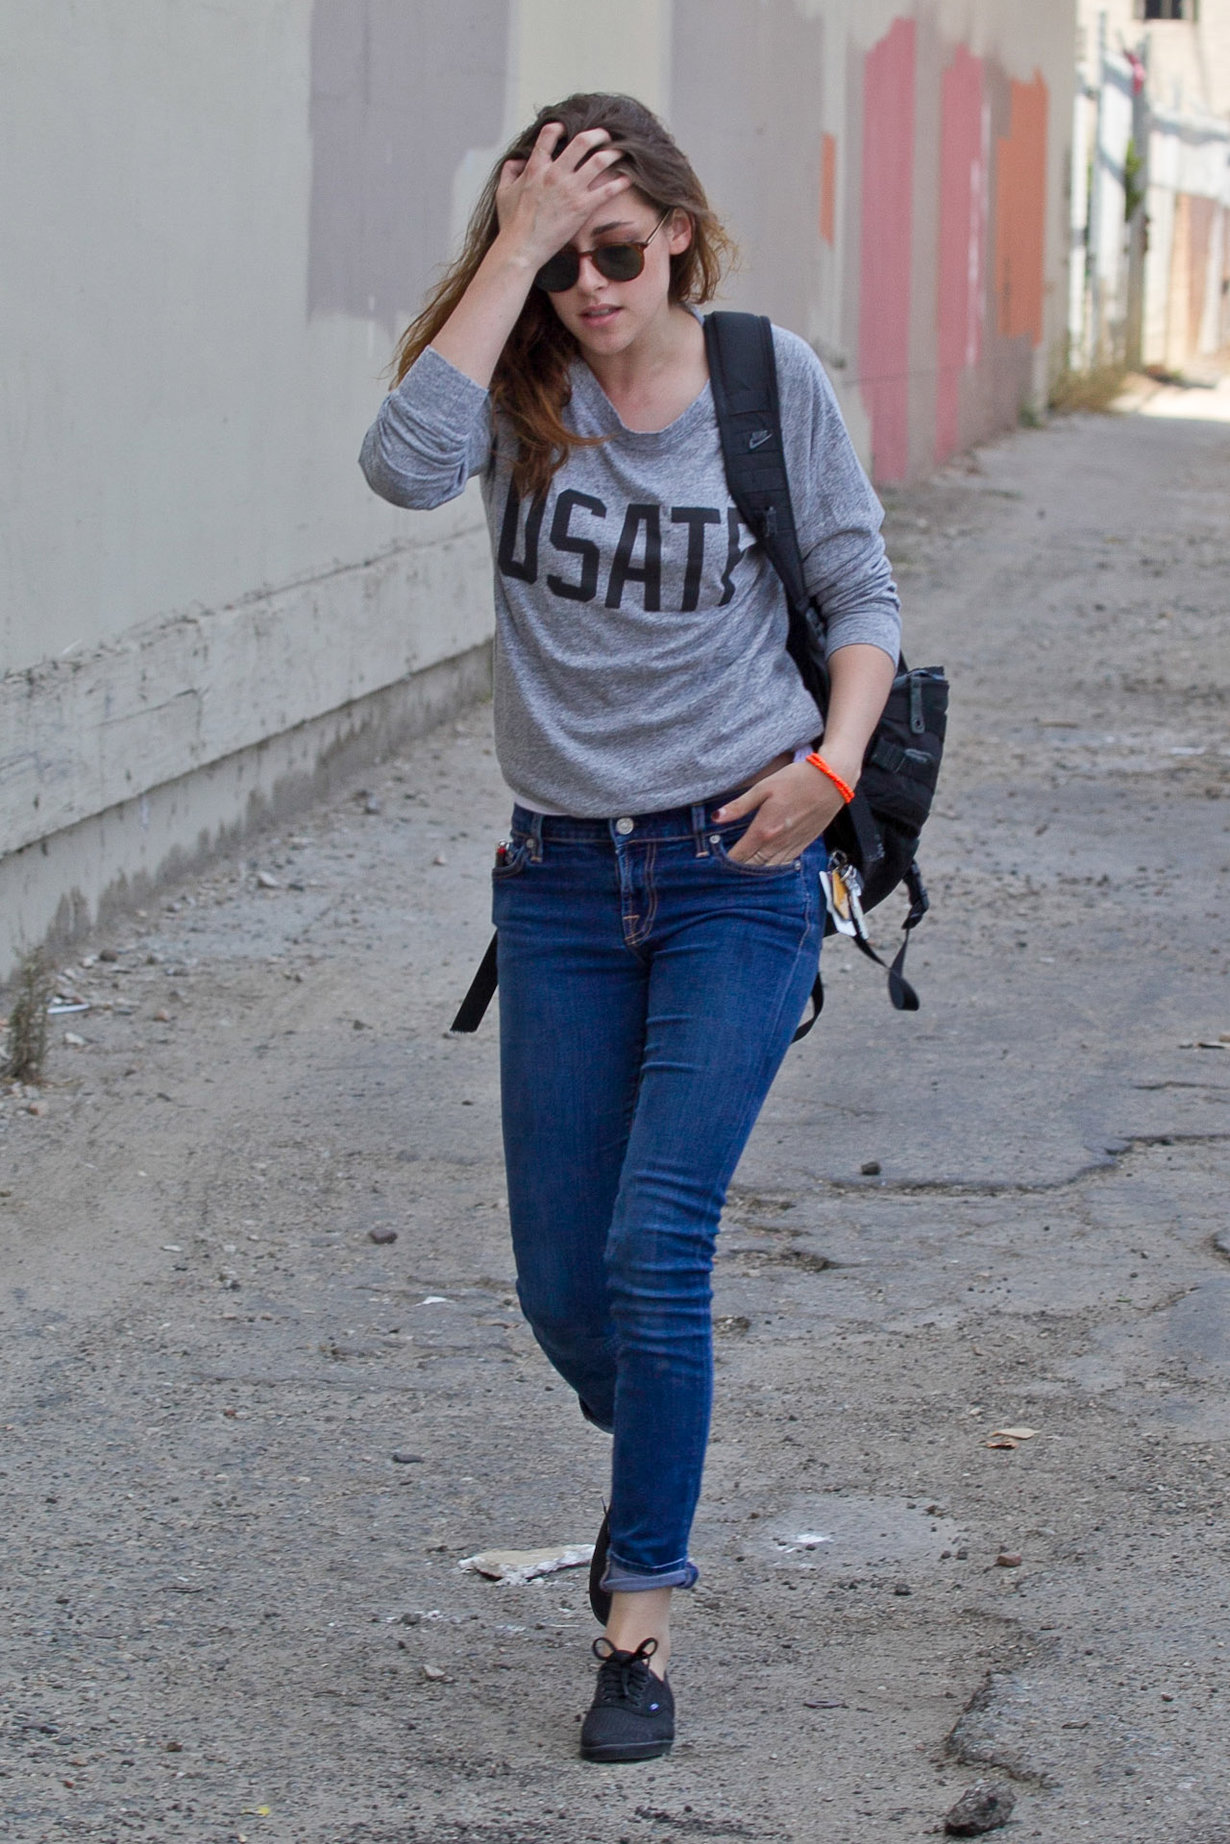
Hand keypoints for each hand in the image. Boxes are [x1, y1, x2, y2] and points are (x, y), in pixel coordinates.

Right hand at [495, 122, 631, 268]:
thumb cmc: (512, 224)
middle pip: (582, 141)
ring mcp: (571, 190)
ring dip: (613, 154)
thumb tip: (517, 160)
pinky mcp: (582, 207)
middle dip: (598, 135)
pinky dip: (620, 182)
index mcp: (536, 167)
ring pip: (599, 161)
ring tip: (620, 152)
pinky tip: (628, 178)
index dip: (560, 127)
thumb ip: (509, 171)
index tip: (568, 128)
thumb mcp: (503, 192)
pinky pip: (608, 190)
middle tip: (605, 136)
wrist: (522, 248)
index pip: (550, 134)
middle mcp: (555, 174)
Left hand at [714, 761, 846, 864]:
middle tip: (725, 869)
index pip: (740, 855)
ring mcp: (792, 846)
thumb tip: (716, 818)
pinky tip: (765, 865)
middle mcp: (777, 843)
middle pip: (752, 867)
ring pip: (769, 869)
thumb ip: (739, 806)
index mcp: (764, 829)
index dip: (726, 861)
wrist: (831, 782)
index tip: (716, 861)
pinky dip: (772, 868)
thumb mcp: (763, 788)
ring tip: (742, 871)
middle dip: (738, 870)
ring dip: (755, 872)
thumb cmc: (796, 780)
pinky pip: (784, 864)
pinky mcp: (803, 845)